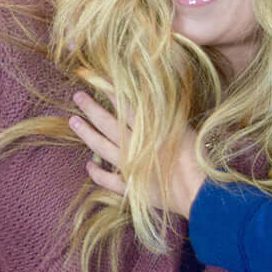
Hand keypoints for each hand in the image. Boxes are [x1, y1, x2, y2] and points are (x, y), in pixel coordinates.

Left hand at [69, 91, 204, 217]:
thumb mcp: (184, 128)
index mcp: (148, 130)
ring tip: (73, 121)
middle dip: (91, 108)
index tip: (96, 79)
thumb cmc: (197, 159)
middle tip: (77, 96)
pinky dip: (97, 173)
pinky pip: (108, 180)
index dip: (109, 91)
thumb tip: (151, 95)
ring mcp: (128, 167)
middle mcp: (134, 147)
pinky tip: (88, 165)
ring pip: (101, 147)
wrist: (197, 192)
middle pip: (107, 124)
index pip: (123, 105)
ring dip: (86, 134)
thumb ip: (166, 114)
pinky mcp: (130, 187)